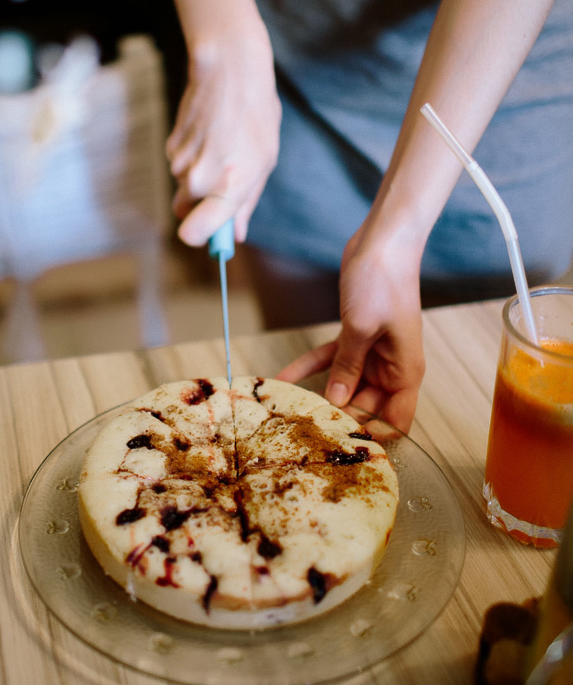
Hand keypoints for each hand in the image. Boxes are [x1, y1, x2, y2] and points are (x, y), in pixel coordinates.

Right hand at [167, 33, 280, 245]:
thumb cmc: (255, 114)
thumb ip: (246, 202)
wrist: (229, 69)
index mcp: (229, 184)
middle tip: (222, 184)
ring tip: (220, 148)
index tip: (211, 234)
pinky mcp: (170, 146)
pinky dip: (191, 159)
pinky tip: (208, 136)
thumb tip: (235, 234)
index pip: (195, 233)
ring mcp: (180, 161)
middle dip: (201, 207)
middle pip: (186, 214)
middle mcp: (199, 177)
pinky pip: (178, 168)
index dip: (202, 237)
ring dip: (197, 179)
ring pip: (182, 189)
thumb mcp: (264, 161)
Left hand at [276, 224, 425, 432]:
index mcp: (405, 372)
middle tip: (304, 430)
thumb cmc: (383, 283)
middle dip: (337, 418)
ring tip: (288, 410)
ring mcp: (371, 353)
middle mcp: (390, 367)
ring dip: (318, 395)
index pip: (396, 421)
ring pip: (343, 385)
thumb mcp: (361, 329)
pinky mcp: (353, 337)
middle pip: (364, 407)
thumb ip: (348, 367)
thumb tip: (336, 401)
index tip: (342, 441)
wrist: (381, 243)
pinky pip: (329, 360)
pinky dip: (307, 368)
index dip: (374, 435)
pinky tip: (280, 379)